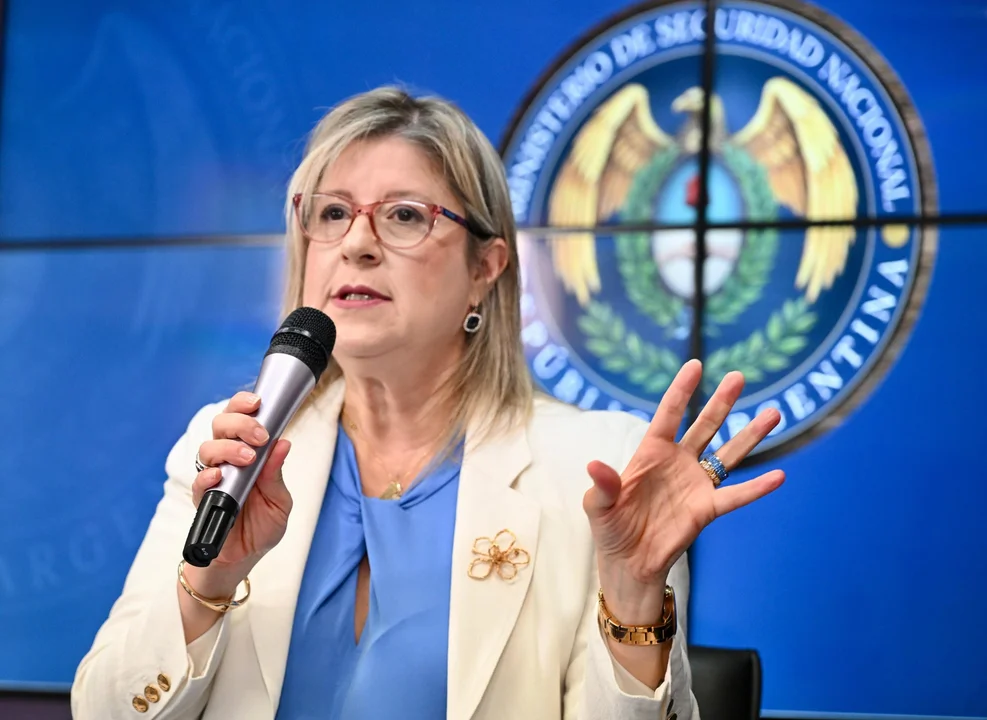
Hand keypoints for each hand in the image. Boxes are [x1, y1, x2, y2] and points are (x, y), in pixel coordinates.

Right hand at [189, 391, 292, 584]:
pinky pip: (198, 481)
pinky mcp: (202, 498)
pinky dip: (207, 475)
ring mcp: (213, 477)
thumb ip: (276, 473)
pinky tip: (219, 476)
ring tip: (246, 459)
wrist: (244, 559)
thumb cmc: (262, 527)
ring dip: (228, 448)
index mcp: (250, 453)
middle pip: (221, 425)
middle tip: (259, 436)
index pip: (241, 418)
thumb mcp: (280, 501)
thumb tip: (284, 443)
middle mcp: (228, 460)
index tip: (257, 402)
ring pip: (208, 448)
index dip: (244, 404)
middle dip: (239, 423)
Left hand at [583, 359, 784, 621]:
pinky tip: (779, 476)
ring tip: (773, 413)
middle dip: (722, 401)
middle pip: (704, 425)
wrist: (628, 563)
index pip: (668, 414)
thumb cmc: (611, 529)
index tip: (695, 365)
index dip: (681, 390)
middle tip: (739, 376)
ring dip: (749, 435)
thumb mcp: (598, 507)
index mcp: (651, 453)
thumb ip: (602, 485)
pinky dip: (757, 488)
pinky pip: (736, 496)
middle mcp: (678, 462)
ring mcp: (696, 483)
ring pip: (728, 454)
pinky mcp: (707, 508)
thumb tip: (595, 466)